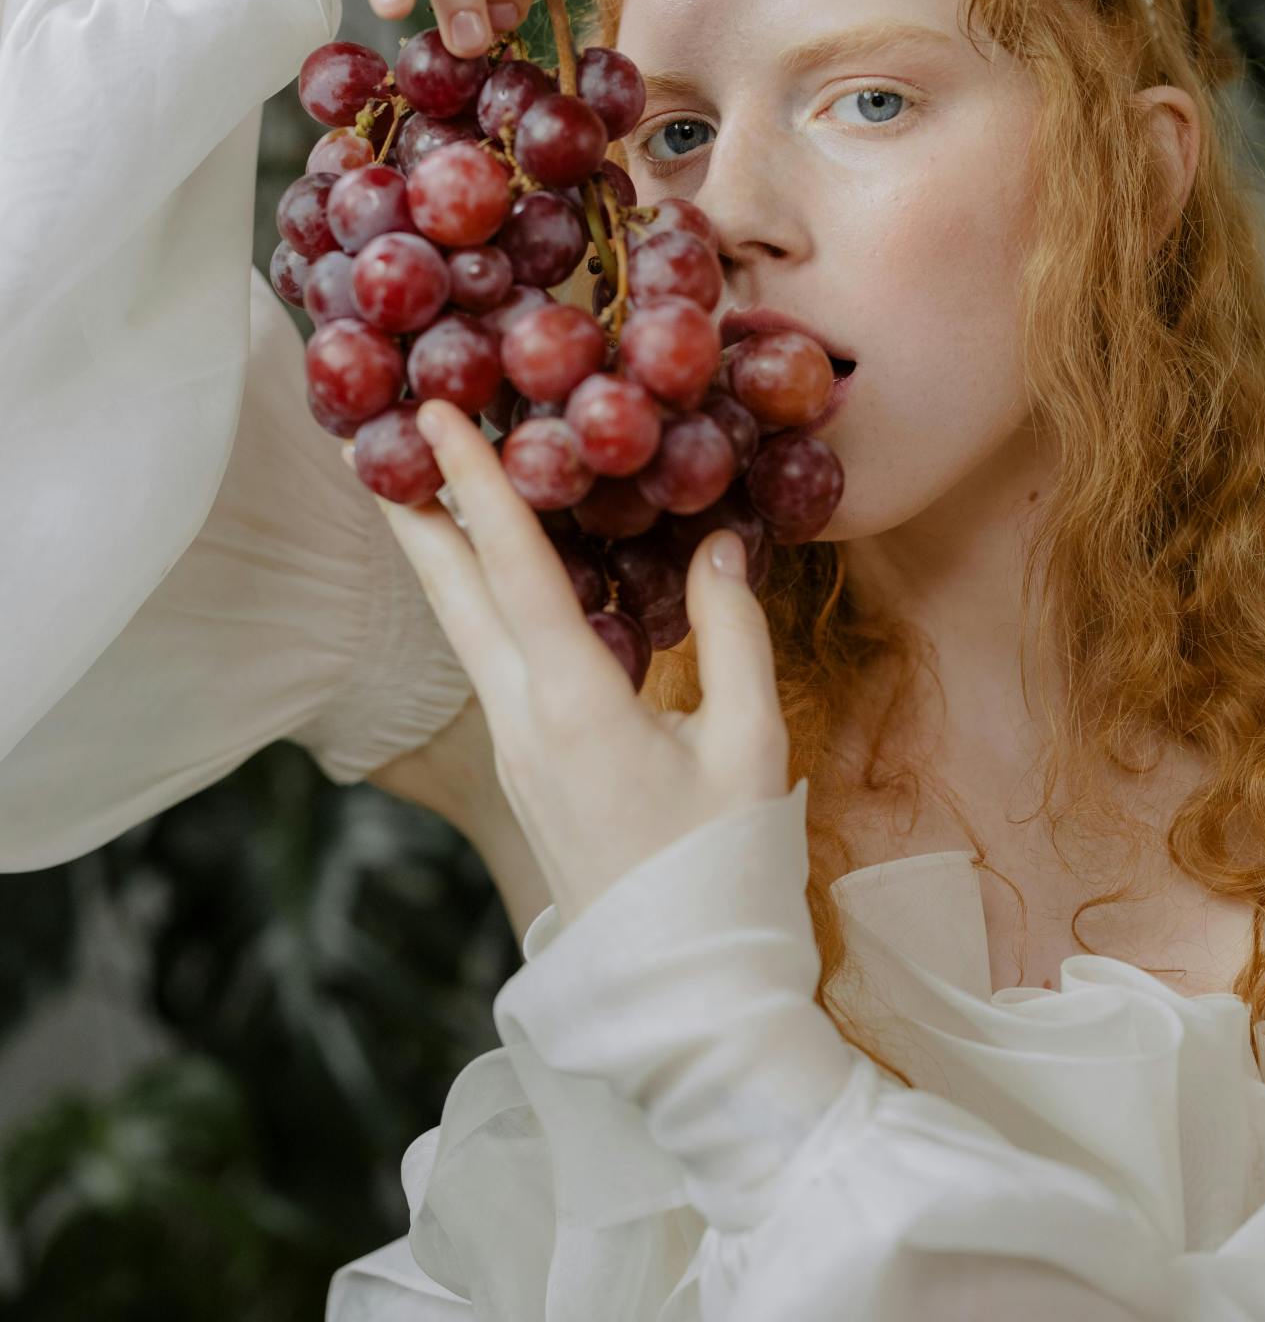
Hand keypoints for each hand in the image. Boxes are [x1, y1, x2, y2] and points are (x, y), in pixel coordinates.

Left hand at [347, 399, 790, 929]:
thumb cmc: (725, 872)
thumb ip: (732, 632)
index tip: (433, 416)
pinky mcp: (525, 769)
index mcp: (573, 705)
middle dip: (412, 511)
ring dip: (436, 554)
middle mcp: (522, 720)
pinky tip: (488, 579)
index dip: (475, 484)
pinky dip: (476, 599)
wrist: (684, 992)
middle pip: (452, 595)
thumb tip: (715, 541)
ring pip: (461, 629)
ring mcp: (515, 750)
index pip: (512, 568)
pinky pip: (488, 660)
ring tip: (415, 490)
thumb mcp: (749, 743)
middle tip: (371, 438)